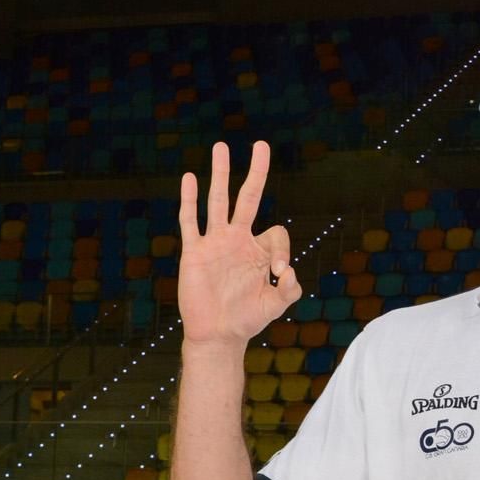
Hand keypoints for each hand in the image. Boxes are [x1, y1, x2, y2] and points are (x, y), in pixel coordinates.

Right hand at [177, 139, 301, 346]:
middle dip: (256, 172)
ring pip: (217, 200)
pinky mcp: (194, 251)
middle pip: (247, 197)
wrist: (217, 334)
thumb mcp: (276, 306)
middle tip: (261, 145)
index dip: (282, 250)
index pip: (277, 232)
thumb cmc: (247, 319)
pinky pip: (190, 221)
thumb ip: (290, 290)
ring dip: (220, 174)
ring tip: (221, 147)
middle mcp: (238, 240)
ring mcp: (215, 243)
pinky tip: (190, 178)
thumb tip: (288, 272)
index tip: (278, 274)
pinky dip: (189, 200)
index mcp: (259, 251)